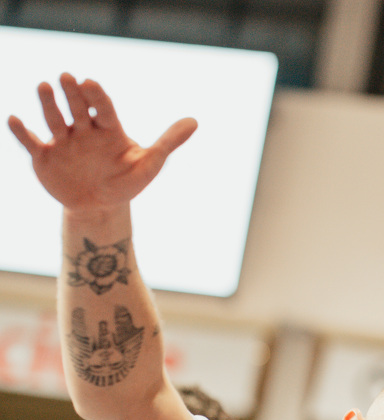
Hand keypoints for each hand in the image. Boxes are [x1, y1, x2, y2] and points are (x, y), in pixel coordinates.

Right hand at [8, 73, 196, 211]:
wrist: (101, 208)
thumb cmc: (126, 182)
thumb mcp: (150, 164)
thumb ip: (169, 142)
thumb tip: (195, 122)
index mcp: (108, 128)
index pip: (102, 108)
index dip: (96, 96)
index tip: (91, 83)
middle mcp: (83, 130)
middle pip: (77, 108)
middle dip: (72, 94)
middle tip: (66, 77)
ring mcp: (63, 142)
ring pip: (54, 120)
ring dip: (48, 104)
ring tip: (43, 86)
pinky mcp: (45, 157)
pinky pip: (31, 142)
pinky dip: (21, 132)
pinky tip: (13, 119)